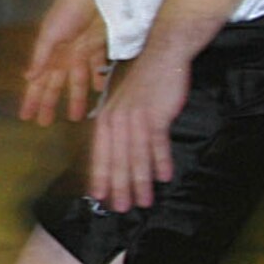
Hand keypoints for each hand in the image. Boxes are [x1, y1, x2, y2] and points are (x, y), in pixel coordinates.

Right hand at [19, 0, 109, 126]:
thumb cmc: (66, 12)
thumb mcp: (49, 35)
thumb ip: (40, 57)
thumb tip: (26, 78)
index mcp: (49, 55)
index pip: (38, 83)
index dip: (32, 99)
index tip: (25, 117)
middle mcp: (63, 57)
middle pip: (56, 86)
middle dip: (50, 103)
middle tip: (45, 123)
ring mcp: (81, 52)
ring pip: (77, 81)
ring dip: (76, 97)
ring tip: (77, 116)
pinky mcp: (98, 46)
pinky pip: (97, 67)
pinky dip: (97, 78)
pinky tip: (99, 89)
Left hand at [86, 50, 185, 211]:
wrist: (162, 55)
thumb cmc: (144, 81)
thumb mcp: (125, 103)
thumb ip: (120, 125)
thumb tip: (119, 149)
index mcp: (106, 117)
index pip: (100, 152)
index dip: (100, 175)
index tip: (99, 196)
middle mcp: (116, 118)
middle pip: (116, 159)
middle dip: (118, 186)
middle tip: (121, 208)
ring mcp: (135, 117)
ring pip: (135, 156)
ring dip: (140, 181)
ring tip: (144, 202)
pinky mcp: (155, 114)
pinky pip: (157, 143)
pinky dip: (160, 161)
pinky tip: (164, 177)